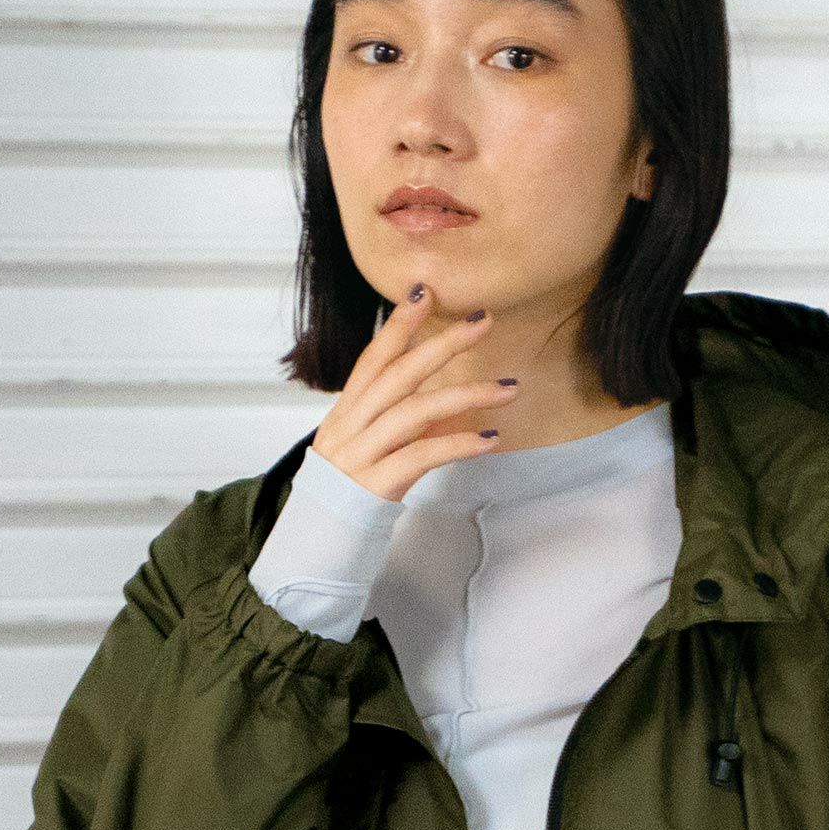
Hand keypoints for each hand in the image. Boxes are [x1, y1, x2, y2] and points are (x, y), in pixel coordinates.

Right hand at [311, 283, 519, 503]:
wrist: (320, 538)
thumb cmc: (350, 490)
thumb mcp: (369, 447)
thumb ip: (403, 422)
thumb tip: (449, 404)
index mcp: (347, 412)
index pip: (373, 359)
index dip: (398, 325)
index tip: (424, 291)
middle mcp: (351, 427)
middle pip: (399, 375)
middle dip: (443, 343)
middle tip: (482, 321)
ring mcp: (362, 454)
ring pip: (416, 412)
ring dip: (466, 394)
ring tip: (508, 388)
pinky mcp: (376, 485)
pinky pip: (423, 455)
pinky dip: (459, 444)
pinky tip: (490, 439)